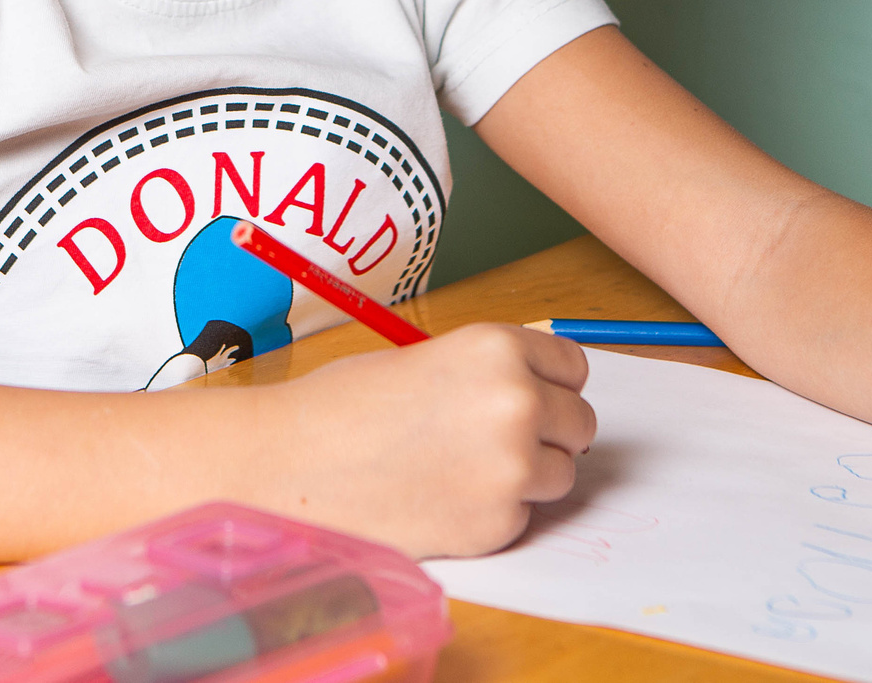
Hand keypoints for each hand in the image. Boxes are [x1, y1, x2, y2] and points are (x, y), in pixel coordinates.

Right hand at [251, 323, 594, 557]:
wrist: (290, 466)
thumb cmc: (343, 406)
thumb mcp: (425, 358)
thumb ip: (487, 371)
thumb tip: (537, 388)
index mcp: (498, 348)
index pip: (573, 368)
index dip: (548, 384)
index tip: (529, 397)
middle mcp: (517, 402)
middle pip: (580, 422)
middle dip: (548, 432)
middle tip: (493, 442)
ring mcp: (512, 467)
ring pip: (561, 474)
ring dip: (527, 476)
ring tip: (461, 470)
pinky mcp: (497, 524)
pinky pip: (524, 516)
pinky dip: (494, 513)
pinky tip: (441, 499)